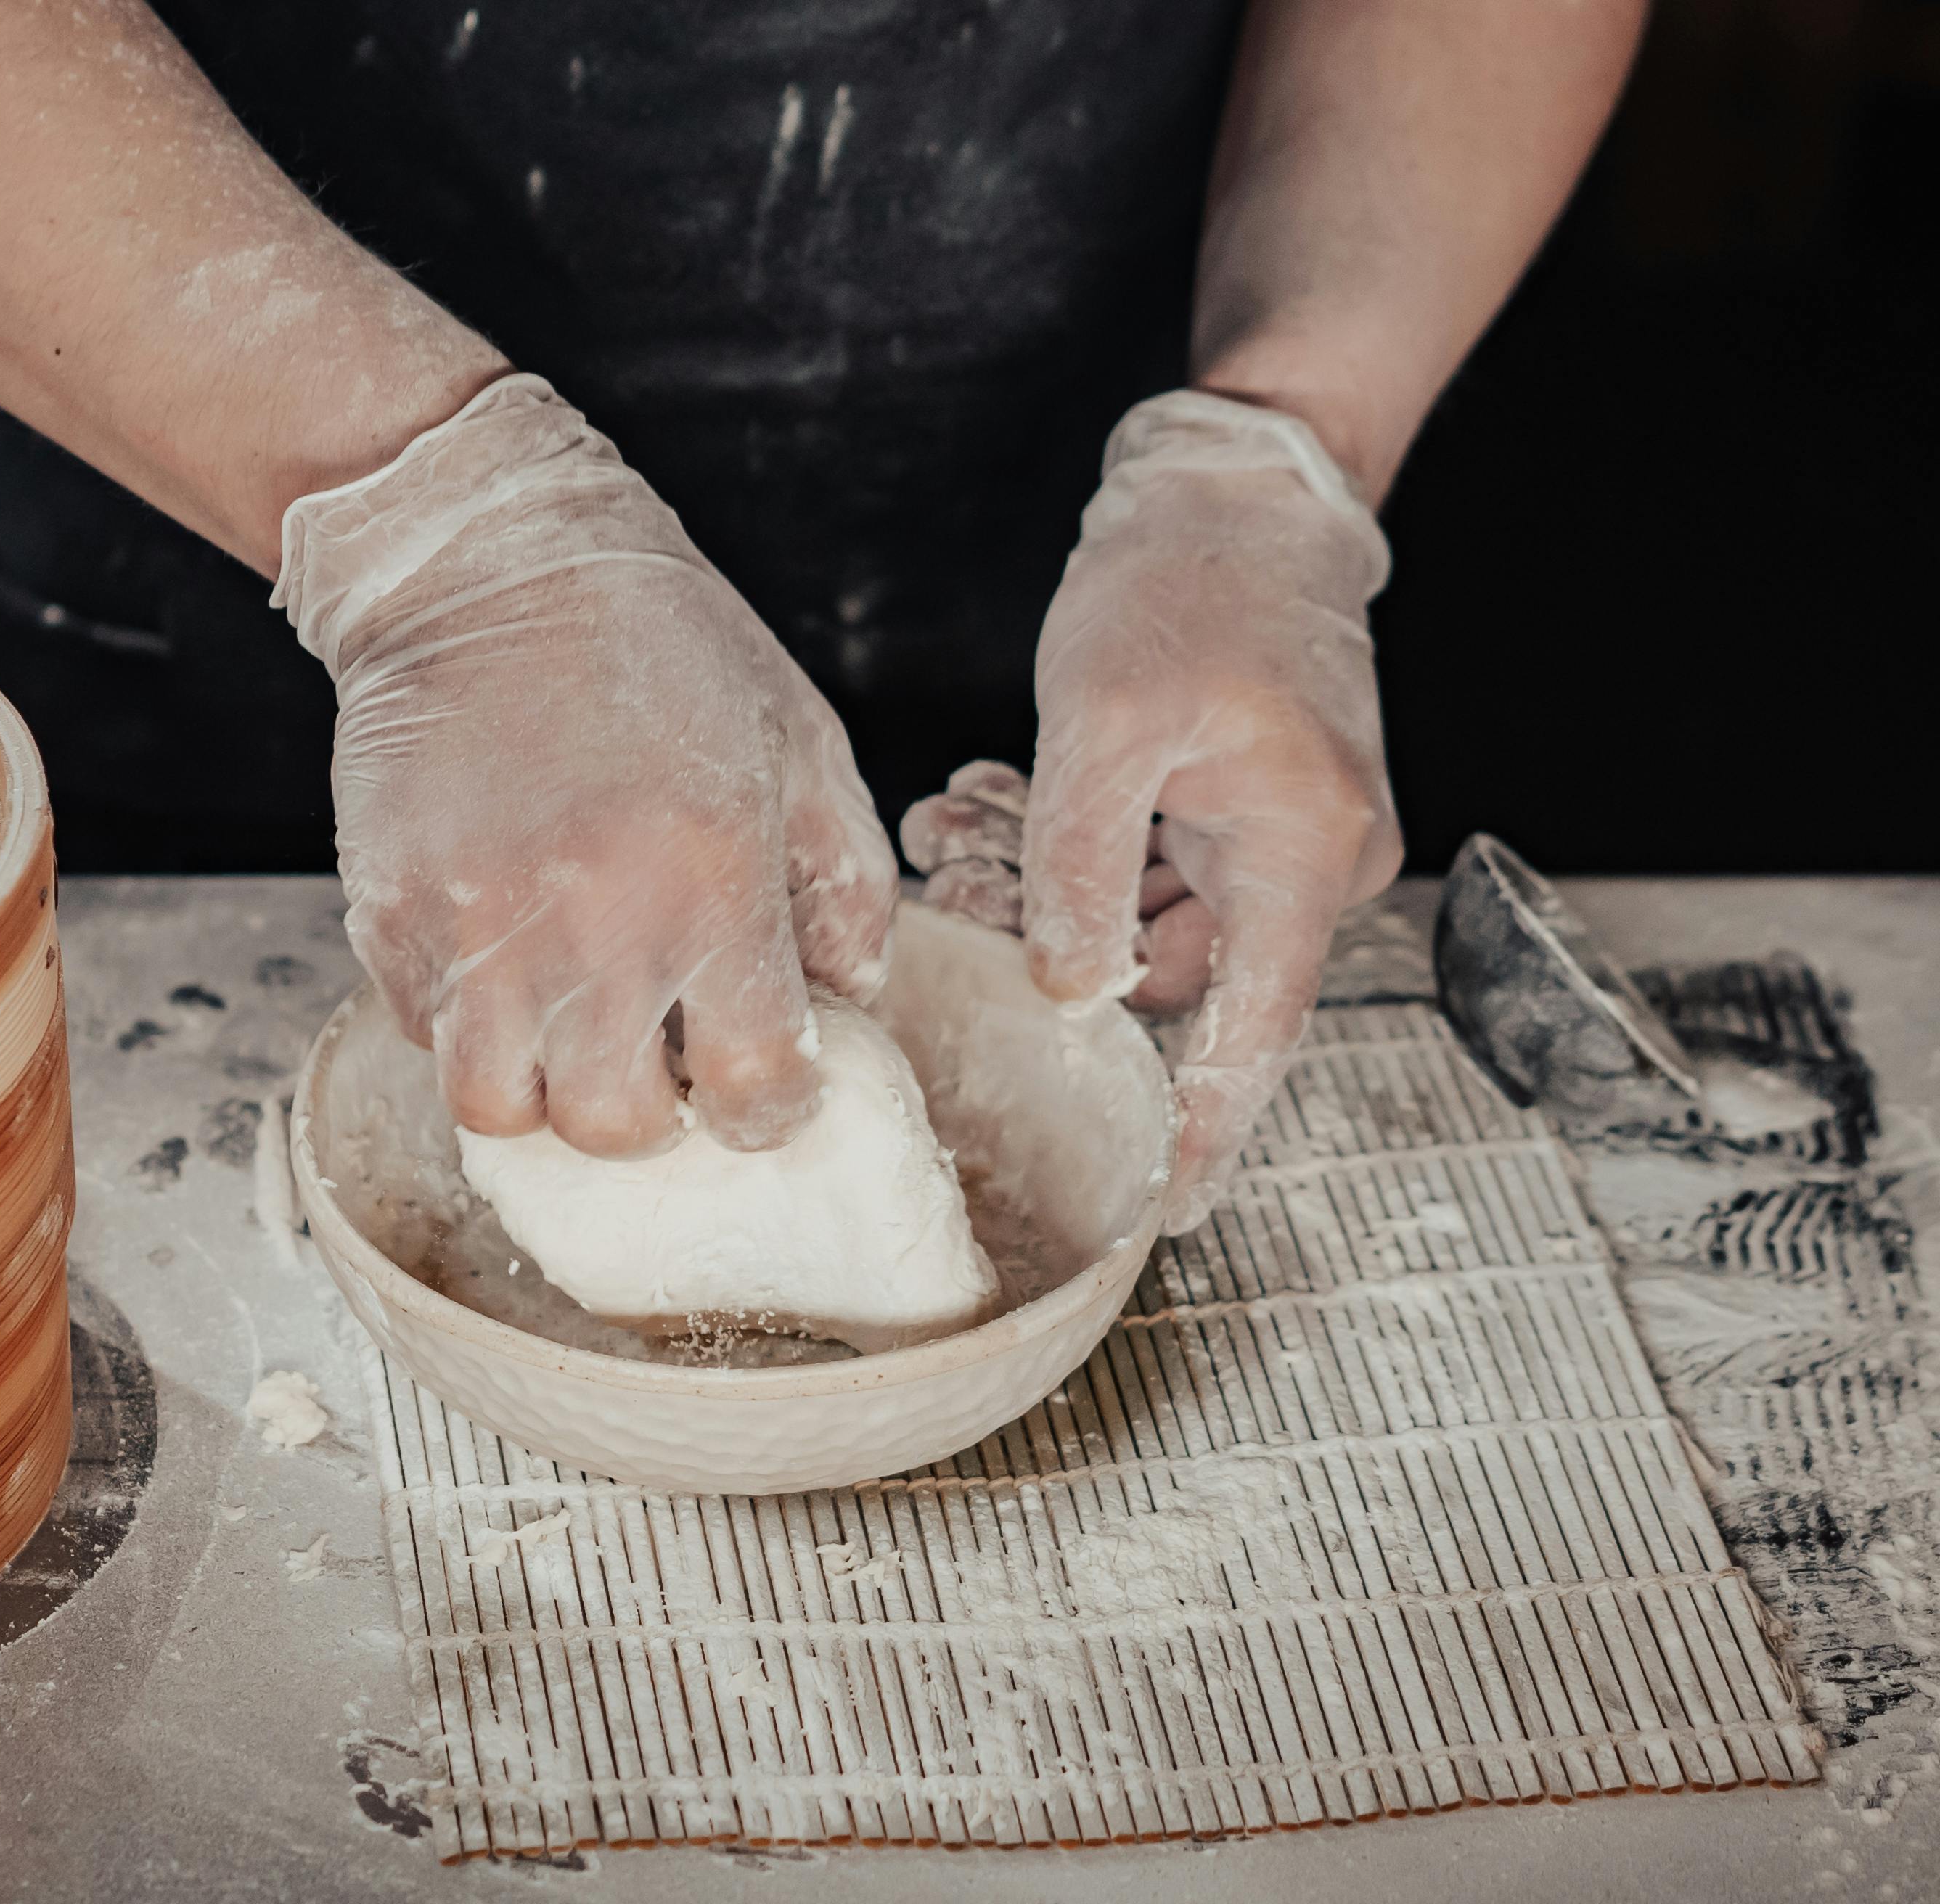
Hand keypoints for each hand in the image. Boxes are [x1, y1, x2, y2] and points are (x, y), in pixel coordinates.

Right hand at [274, 375, 896, 1156]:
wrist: (484, 560)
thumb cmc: (660, 645)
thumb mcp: (801, 743)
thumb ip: (847, 883)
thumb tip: (846, 999)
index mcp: (713, 882)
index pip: (756, 1086)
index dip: (769, 1109)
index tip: (760, 1086)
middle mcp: (592, 922)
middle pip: (617, 1124)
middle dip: (649, 1112)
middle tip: (657, 1058)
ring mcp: (475, 926)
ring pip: (499, 1109)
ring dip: (541, 1089)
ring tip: (565, 1031)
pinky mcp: (388, 913)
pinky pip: (425, 1033)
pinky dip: (466, 1024)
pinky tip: (501, 957)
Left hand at [1020, 391, 1400, 1232]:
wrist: (1237, 481)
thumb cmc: (1185, 582)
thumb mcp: (1104, 726)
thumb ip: (1079, 869)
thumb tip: (1066, 991)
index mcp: (1304, 856)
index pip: (1253, 1033)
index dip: (1204, 1127)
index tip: (1163, 1209)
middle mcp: (1306, 859)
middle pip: (1167, 969)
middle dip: (1049, 944)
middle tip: (953, 887)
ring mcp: (1272, 830)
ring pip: (1137, 913)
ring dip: (1039, 881)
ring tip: (956, 822)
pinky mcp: (1232, 799)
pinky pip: (1143, 858)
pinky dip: (1065, 840)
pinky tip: (992, 794)